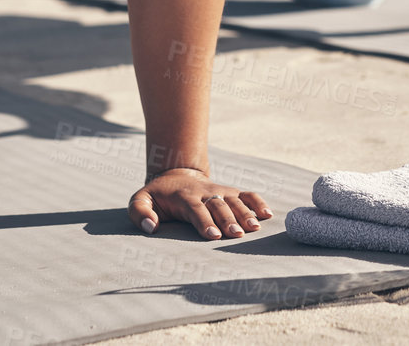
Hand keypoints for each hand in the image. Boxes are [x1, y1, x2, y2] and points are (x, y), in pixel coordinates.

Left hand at [131, 168, 272, 238]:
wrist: (176, 174)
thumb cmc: (158, 195)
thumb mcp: (140, 200)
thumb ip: (140, 212)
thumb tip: (151, 227)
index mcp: (184, 196)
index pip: (195, 209)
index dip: (204, 221)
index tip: (213, 235)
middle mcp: (205, 193)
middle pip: (219, 206)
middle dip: (228, 220)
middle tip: (236, 235)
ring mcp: (220, 191)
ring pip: (235, 200)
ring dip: (245, 213)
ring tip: (254, 228)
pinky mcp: (230, 192)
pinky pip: (247, 194)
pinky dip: (258, 202)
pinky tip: (268, 215)